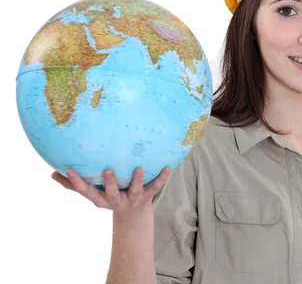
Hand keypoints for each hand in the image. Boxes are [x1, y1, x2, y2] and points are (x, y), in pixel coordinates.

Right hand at [51, 167, 170, 213]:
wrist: (133, 216)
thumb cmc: (109, 197)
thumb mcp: (92, 193)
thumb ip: (72, 185)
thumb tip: (52, 174)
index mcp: (101, 199)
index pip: (86, 191)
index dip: (77, 182)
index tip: (69, 169)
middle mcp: (116, 200)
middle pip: (111, 193)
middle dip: (109, 183)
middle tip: (107, 170)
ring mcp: (133, 199)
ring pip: (135, 190)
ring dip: (137, 180)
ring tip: (139, 169)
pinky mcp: (148, 196)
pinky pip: (156, 187)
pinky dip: (162, 178)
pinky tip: (168, 167)